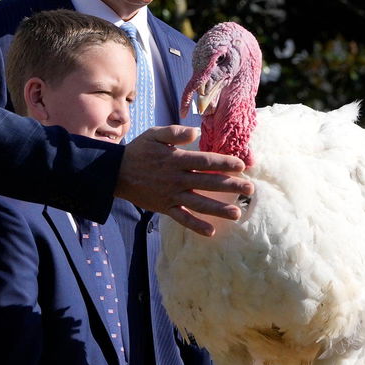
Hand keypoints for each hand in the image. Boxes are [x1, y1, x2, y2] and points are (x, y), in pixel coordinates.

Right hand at [115, 126, 252, 236]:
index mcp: (176, 159)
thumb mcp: (154, 135)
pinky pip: (182, 218)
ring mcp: (170, 195)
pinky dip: (195, 226)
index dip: (224, 163)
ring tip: (237, 213)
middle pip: (207, 183)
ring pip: (198, 203)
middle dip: (230, 186)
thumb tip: (195, 132)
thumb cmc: (138, 151)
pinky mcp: (164, 208)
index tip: (242, 165)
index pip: (205, 162)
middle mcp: (176, 178)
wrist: (115, 173)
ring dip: (218, 209)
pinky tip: (211, 232)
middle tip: (250, 189)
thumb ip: (174, 132)